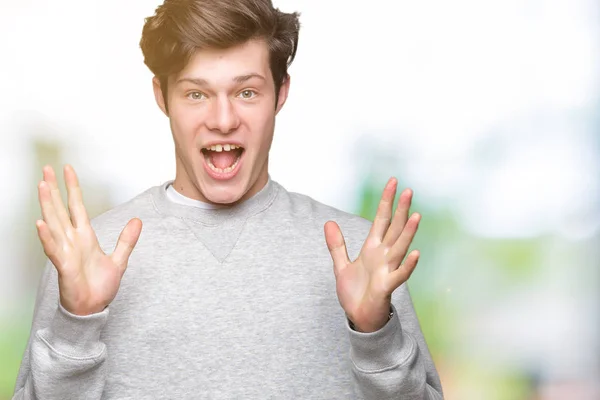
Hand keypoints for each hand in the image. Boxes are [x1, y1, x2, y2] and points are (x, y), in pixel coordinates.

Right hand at [36, 165, 141, 315]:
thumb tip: (137, 221)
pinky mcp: (64, 266)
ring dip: (47, 205)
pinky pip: (54, 249)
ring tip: (42, 186)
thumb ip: (127, 240)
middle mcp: (72, 241)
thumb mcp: (119, 260)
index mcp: (84, 237)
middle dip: (54, 189)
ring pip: (54, 224)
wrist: (93, 309)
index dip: (72, 188)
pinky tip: (40, 224)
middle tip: (46, 169)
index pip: (76, 206)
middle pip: (60, 209)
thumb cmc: (99, 286)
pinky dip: (47, 237)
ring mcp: (66, 252)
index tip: (67, 170)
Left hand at [324, 177, 420, 331]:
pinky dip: (408, 265)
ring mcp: (387, 270)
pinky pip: (400, 274)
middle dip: (400, 210)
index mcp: (372, 248)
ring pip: (400, 247)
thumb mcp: (341, 266)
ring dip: (407, 233)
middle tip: (409, 190)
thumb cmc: (355, 293)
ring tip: (415, 215)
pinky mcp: (387, 286)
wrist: (358, 318)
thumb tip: (328, 222)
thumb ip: (336, 245)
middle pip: (394, 228)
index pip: (382, 219)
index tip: (393, 182)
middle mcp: (383, 256)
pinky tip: (416, 253)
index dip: (386, 201)